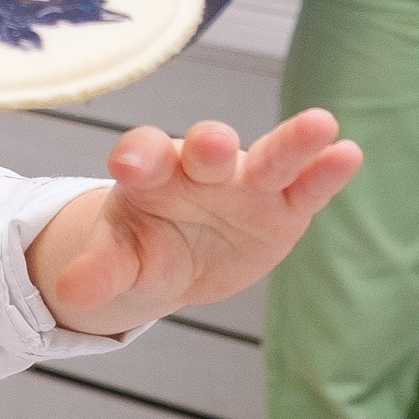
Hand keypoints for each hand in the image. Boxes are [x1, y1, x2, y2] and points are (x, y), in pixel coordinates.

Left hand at [26, 109, 361, 336]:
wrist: (179, 259)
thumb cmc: (142, 247)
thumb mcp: (119, 262)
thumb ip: (100, 271)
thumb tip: (69, 294)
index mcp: (151, 172)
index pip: (142, 154)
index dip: (136, 157)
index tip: (125, 166)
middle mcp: (200, 167)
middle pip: (206, 148)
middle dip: (209, 145)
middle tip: (212, 145)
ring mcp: (248, 183)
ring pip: (271, 157)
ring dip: (293, 141)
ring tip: (321, 124)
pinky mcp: (285, 205)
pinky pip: (309, 186)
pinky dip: (328, 171)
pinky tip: (348, 154)